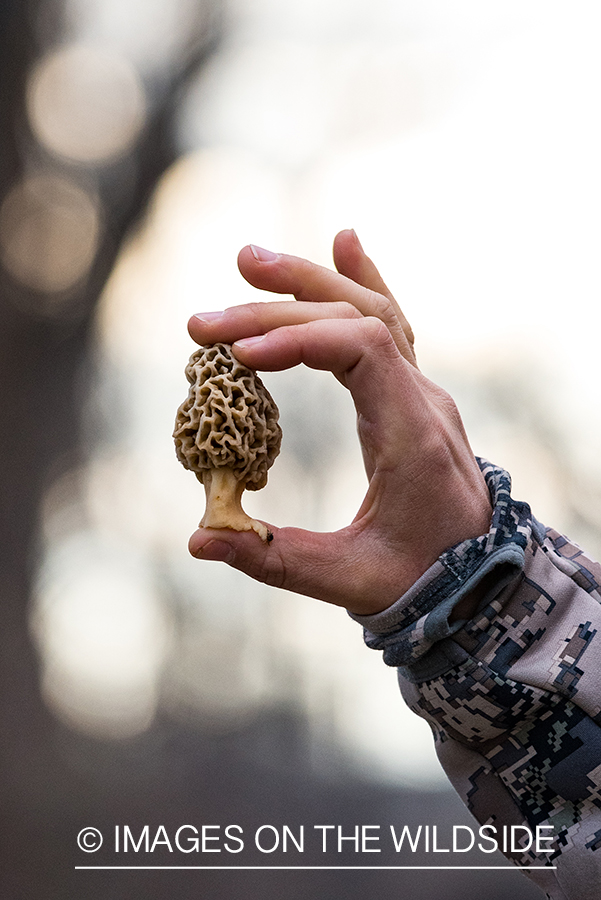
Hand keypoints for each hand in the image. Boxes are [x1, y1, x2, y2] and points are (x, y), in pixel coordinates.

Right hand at [187, 230, 491, 615]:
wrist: (481, 577)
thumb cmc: (420, 579)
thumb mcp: (348, 580)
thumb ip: (275, 559)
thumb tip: (199, 539)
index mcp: (412, 434)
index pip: (362, 349)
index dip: (297, 338)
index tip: (238, 357)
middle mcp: (421, 400)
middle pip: (356, 320)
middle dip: (278, 311)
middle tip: (205, 322)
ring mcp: (420, 392)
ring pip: (372, 312)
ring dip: (311, 282)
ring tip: (249, 262)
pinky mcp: (410, 394)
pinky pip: (390, 324)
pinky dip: (363, 281)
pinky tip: (343, 243)